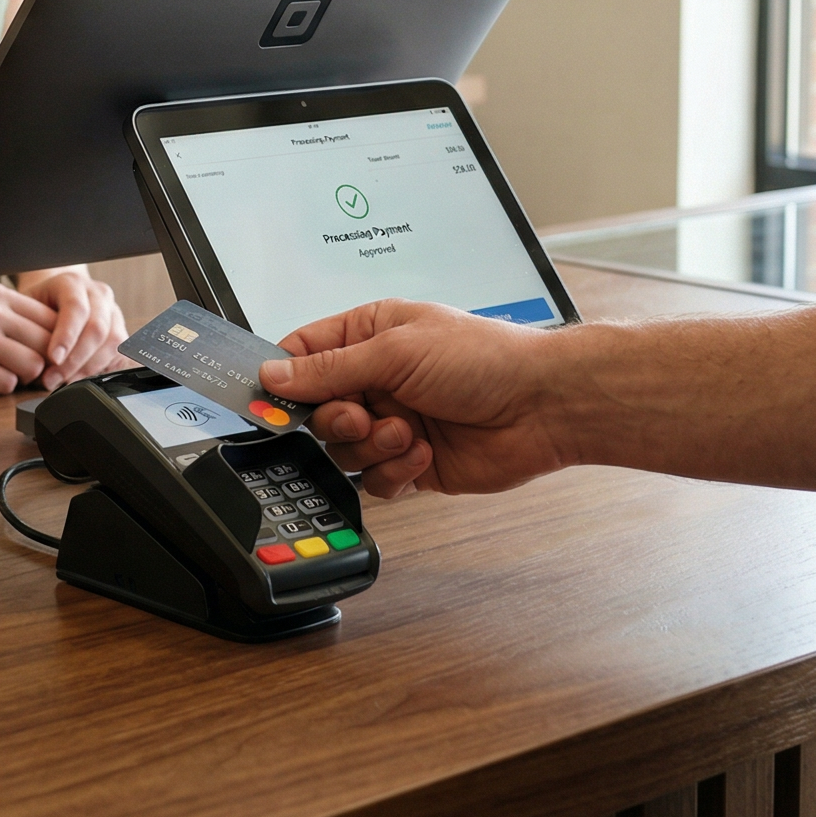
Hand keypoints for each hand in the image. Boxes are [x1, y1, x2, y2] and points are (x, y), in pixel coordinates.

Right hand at [0, 281, 60, 392]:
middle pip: (48, 344)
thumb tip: (49, 337)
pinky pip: (6, 385)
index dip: (52, 341)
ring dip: (20, 377)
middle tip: (22, 370)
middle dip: (41, 362)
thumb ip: (5, 314)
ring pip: (32, 366)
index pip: (50, 318)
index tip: (42, 354)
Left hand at [16, 267, 127, 387]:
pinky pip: (119, 354)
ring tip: (64, 382)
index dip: (66, 336)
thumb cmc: (35, 307)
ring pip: (112, 342)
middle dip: (75, 360)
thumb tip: (31, 364)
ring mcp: (113, 312)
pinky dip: (100, 370)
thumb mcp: (25, 311)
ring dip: (88, 368)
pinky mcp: (120, 331)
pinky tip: (79, 378)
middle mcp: (97, 294)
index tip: (52, 359)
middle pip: (97, 328)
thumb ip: (29, 330)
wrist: (52, 299)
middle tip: (52, 379)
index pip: (76, 307)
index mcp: (72, 283)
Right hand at [258, 301, 569, 498]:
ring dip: (371, 445)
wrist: (543, 406)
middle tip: (363, 414)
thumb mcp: (397, 350)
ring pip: (344, 449)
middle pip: (317, 411)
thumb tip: (274, 375)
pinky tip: (423, 454)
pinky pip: (375, 480)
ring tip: (407, 432)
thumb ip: (329, 368)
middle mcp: (377, 379)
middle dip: (337, 418)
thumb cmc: (485, 358)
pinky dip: (394, 471)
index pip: (303, 355)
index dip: (284, 379)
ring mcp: (393, 421)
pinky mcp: (412, 463)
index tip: (272, 401)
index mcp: (369, 336)